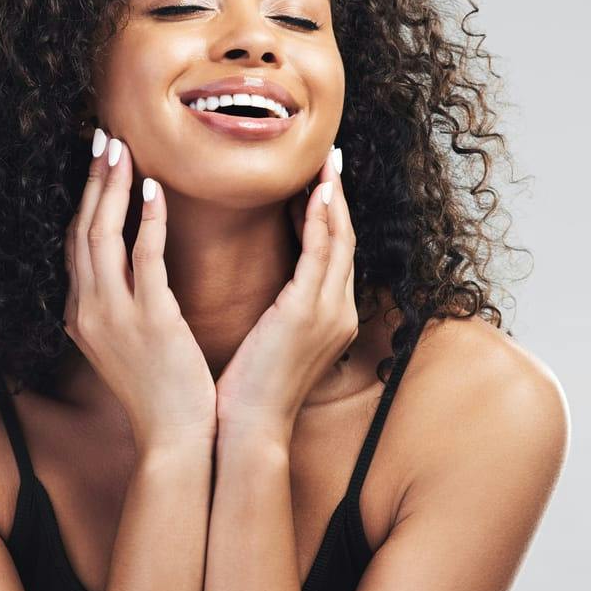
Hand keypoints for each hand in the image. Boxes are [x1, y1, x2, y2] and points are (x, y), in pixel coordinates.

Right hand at [63, 129, 216, 450]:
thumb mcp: (128, 340)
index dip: (83, 199)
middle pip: (82, 231)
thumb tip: (133, 262)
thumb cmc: (160, 386)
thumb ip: (121, 301)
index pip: (74, 244)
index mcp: (81, 314)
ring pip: (103, 237)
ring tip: (121, 149)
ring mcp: (114, 317)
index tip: (97, 162)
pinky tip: (154, 190)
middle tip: (103, 137)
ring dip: (111, 189)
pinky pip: (144, 260)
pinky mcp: (150, 322)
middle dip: (91, 181)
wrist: (175, 438)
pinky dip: (146, 221)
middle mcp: (87, 311)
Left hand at [215, 145, 358, 436]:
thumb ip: (279, 312)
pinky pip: (320, 255)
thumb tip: (269, 288)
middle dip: (338, 198)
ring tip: (324, 165)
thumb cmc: (248, 389)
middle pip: (345, 241)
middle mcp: (339, 313)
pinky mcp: (308, 314)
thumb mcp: (270, 343)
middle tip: (329, 160)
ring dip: (333, 198)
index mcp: (331, 320)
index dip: (330, 217)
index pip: (333, 256)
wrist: (246, 430)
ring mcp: (329, 313)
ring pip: (339, 241)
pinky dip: (321, 221)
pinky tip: (315, 193)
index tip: (318, 184)